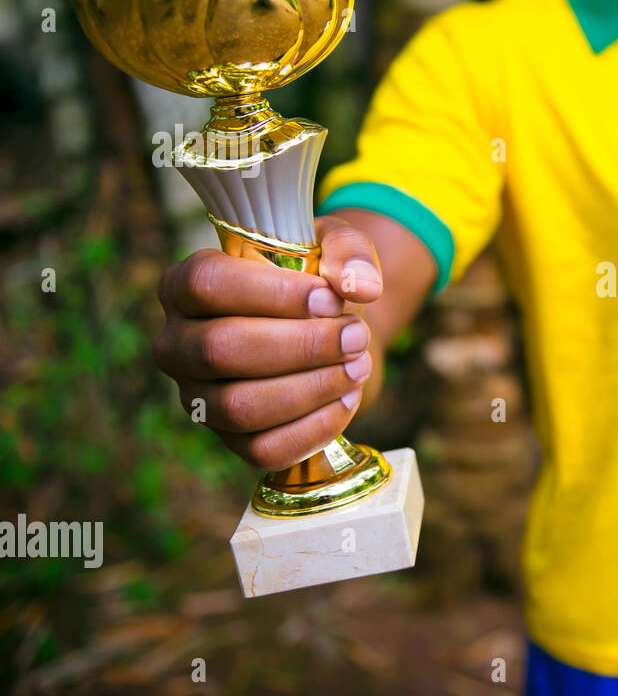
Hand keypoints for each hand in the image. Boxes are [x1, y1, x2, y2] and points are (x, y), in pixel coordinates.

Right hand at [151, 216, 383, 469]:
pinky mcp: (229, 439)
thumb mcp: (332, 246)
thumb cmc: (317, 284)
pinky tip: (346, 399)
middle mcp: (178, 344)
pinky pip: (264, 449)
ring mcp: (198, 398)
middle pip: (221, 350)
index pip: (207, 285)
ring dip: (312, 388)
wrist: (327, 331)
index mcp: (185, 285)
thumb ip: (349, 252)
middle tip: (356, 336)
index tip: (331, 299)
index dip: (273, 294)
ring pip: (240, 407)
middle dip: (302, 346)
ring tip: (358, 366)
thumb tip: (362, 286)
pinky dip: (314, 428)